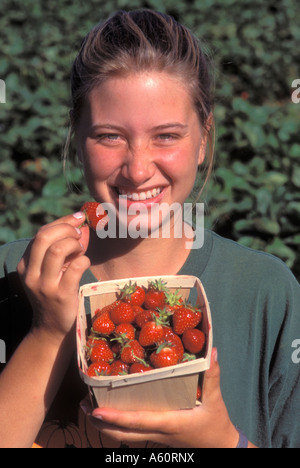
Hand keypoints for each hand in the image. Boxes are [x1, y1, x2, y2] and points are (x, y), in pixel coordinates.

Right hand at [17, 212, 90, 340]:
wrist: (51, 329)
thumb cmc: (54, 294)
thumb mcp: (50, 271)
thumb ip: (62, 249)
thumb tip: (82, 226)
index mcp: (26, 264)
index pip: (41, 233)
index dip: (62, 222)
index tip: (78, 218)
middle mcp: (31, 274)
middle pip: (44, 237)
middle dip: (66, 229)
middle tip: (79, 234)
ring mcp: (45, 285)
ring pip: (57, 250)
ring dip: (74, 244)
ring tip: (81, 250)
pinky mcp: (61, 295)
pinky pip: (75, 268)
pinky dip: (83, 260)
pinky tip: (85, 263)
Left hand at [82, 349, 239, 447]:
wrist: (221, 448)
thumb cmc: (216, 423)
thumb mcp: (215, 399)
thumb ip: (212, 374)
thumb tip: (212, 350)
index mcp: (169, 423)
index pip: (138, 422)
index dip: (115, 418)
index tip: (96, 411)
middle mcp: (158, 432)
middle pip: (122, 434)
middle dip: (101, 423)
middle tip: (84, 406)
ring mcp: (156, 437)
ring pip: (124, 437)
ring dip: (105, 426)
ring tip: (89, 409)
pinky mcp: (157, 436)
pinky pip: (132, 434)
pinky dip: (117, 426)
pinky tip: (111, 413)